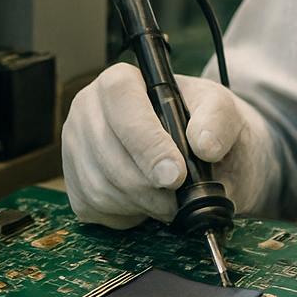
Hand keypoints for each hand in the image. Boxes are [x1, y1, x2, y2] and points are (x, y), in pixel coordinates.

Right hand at [62, 64, 277, 229]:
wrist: (202, 156)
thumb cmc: (204, 126)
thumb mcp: (222, 112)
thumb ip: (218, 120)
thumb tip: (204, 144)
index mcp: (121, 81)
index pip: (120, 100)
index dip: (146, 141)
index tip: (175, 175)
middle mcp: (89, 109)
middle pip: (107, 151)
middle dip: (149, 184)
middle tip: (180, 197)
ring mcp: (76, 147)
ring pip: (100, 185)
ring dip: (142, 203)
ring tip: (169, 201)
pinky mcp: (74, 183)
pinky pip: (95, 207)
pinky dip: (128, 214)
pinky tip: (147, 204)